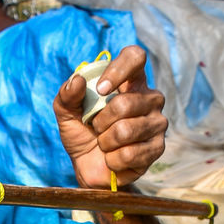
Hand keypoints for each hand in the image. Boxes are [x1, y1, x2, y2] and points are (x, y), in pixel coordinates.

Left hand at [53, 45, 166, 189]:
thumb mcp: (67, 113)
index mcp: (131, 80)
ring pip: (126, 130)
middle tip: (97, 128)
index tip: (100, 89)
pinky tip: (113, 158)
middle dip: (100, 121)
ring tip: (105, 144)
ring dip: (105, 142)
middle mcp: (150, 98)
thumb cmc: (82, 133)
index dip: (118, 70)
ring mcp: (157, 123)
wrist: (87, 167)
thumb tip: (77, 81)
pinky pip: (129, 153)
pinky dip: (112, 160)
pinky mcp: (157, 148)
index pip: (135, 57)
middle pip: (125, 103)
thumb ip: (67, 95)